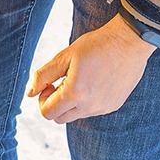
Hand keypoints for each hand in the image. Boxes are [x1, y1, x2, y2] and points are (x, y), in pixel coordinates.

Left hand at [27, 14, 155, 123]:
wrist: (130, 41)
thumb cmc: (96, 45)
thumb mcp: (64, 57)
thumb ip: (43, 76)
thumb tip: (30, 93)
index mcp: (75, 94)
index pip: (47, 113)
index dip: (43, 99)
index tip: (50, 84)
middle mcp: (90, 106)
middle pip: (59, 118)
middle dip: (54, 104)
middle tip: (60, 84)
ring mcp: (104, 107)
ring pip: (76, 116)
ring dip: (70, 103)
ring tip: (78, 81)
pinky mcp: (114, 105)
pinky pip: (92, 111)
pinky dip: (86, 102)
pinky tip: (93, 82)